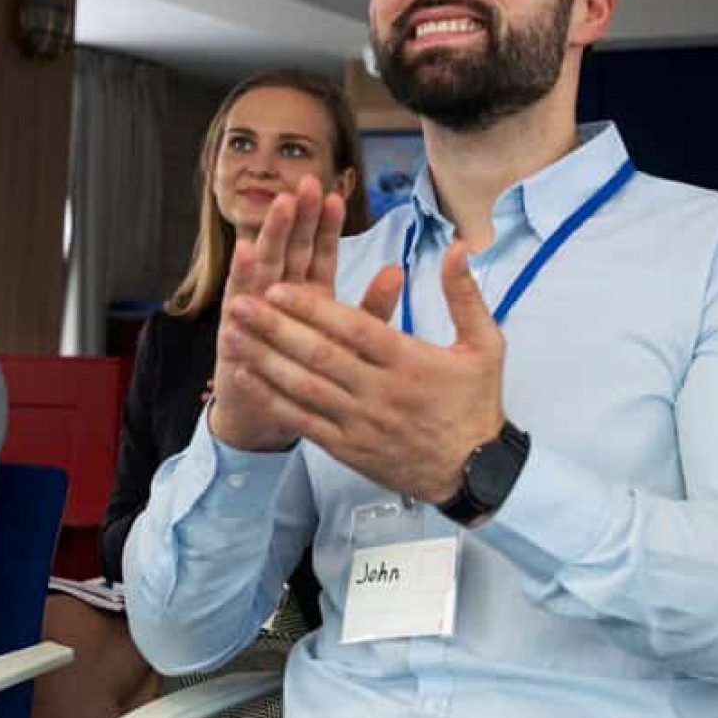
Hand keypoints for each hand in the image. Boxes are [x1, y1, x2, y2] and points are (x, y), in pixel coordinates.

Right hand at [210, 175, 345, 449]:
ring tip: (283, 204)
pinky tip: (245, 249)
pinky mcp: (234, 327)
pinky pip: (237, 297)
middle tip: (309, 183)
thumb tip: (398, 270)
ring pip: (265, 263)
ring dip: (273, 233)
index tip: (337, 194)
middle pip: (292, 248)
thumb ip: (372, 307)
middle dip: (300, 216)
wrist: (268, 417)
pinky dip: (241, 273)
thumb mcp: (349, 340)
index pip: (319, 252)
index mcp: (310, 295)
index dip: (327, 225)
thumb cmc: (312, 377)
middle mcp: (279, 294)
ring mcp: (254, 307)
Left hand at [228, 241, 505, 501]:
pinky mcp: (348, 448)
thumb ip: (465, 295)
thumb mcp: (485, 345)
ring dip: (263, 359)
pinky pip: (303, 421)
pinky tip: (247, 378)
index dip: (313, 309)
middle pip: (319, 356)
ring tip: (232, 334)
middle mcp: (380, 392)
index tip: (279, 287)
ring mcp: (360, 422)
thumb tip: (460, 246)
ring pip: (304, 387)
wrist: (475, 471)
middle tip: (239, 303)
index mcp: (410, 362)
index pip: (354, 329)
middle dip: (274, 328)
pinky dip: (272, 399)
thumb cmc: (477, 403)